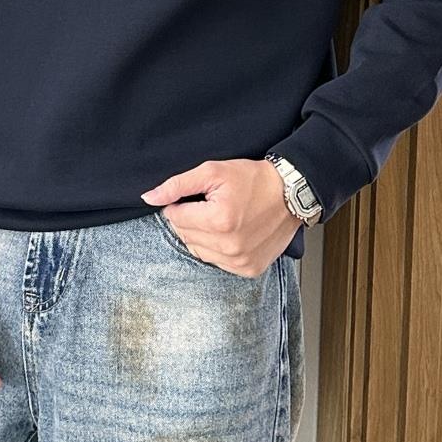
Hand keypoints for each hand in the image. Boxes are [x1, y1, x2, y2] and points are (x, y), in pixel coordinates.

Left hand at [140, 158, 298, 277]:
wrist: (292, 193)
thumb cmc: (254, 179)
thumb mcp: (213, 172)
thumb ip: (177, 185)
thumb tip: (149, 198)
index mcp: (218, 221)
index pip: (175, 218)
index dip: (182, 204)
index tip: (199, 197)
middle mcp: (229, 246)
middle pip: (185, 235)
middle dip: (192, 220)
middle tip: (211, 206)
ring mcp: (240, 261)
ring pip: (198, 251)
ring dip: (203, 236)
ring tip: (222, 219)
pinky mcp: (249, 269)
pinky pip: (217, 262)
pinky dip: (218, 249)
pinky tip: (231, 233)